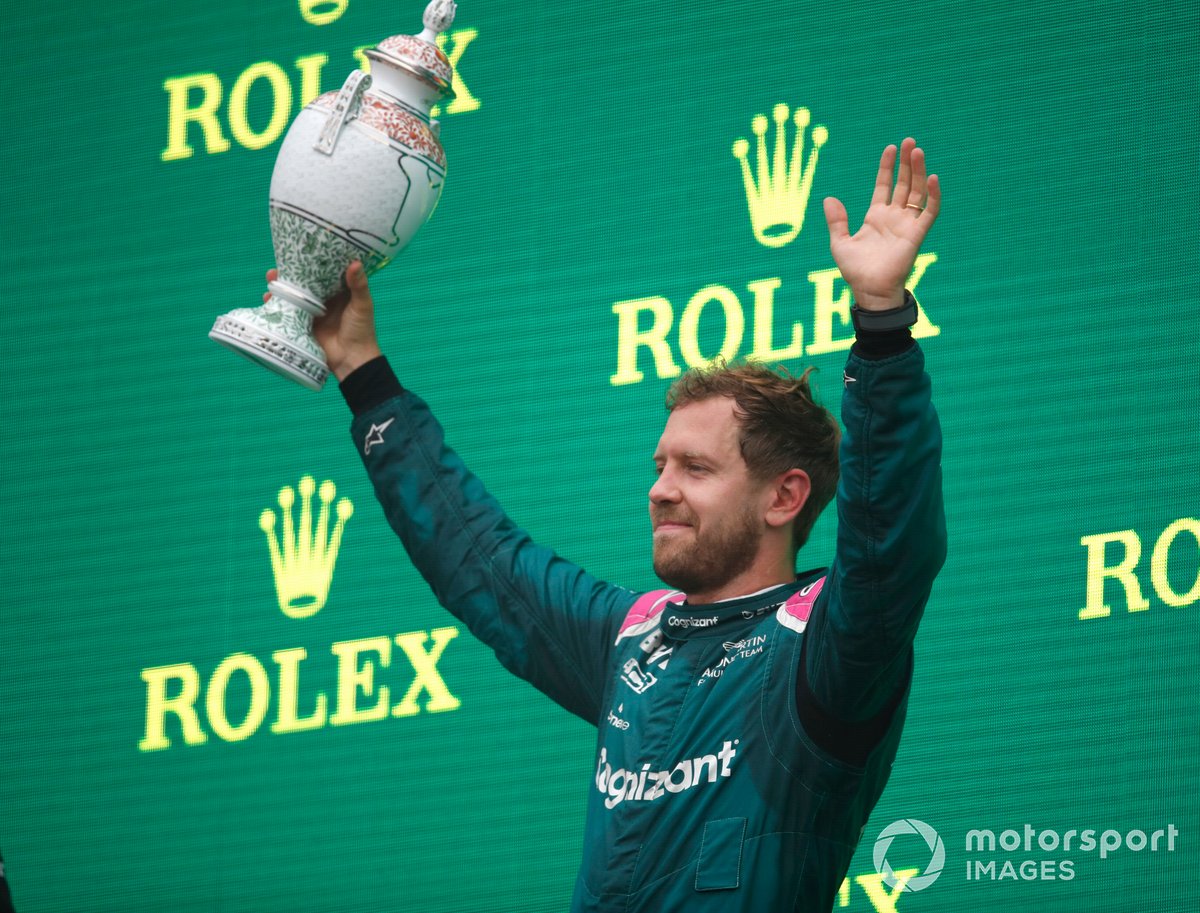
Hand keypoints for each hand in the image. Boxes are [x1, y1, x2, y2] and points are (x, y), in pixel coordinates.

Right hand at [263, 262, 381, 380]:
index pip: (323, 273)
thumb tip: (355, 262)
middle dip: (290, 274)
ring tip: (271, 279)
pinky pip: (287, 312)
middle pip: (304, 283)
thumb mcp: (362, 305)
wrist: (352, 360)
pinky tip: (267, 299)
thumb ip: (358, 285)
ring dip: (280, 287)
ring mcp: (311, 312)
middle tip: (278, 267)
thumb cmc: (361, 330)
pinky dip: (276, 305)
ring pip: (293, 295)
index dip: (312, 263)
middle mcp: (323, 300)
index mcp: (338, 292)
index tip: (300, 251)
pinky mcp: (302, 325)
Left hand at [822, 138, 940, 310]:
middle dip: (907, 163)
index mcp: (876, 217)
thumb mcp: (839, 242)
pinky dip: (933, 196)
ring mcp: (906, 224)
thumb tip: (829, 198)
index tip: (890, 148)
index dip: (887, 167)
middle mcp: (893, 217)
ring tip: (918, 151)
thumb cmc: (855, 271)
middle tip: (909, 141)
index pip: (884, 185)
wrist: (869, 290)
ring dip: (919, 172)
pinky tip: (933, 178)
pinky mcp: (917, 234)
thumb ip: (836, 221)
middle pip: (904, 184)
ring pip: (917, 192)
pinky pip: (929, 212)